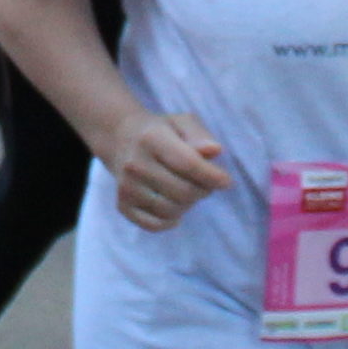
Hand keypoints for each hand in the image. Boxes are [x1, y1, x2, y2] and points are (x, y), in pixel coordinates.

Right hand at [97, 109, 232, 229]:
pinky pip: (155, 225)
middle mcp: (134, 164)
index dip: (212, 176)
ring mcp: (126, 187)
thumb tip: (215, 151)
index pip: (188, 164)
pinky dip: (170, 220)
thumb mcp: (183, 123)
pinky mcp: (123, 205)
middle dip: (203, 190)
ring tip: (186, 189)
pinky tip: (174, 207)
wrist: (121, 139)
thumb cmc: (162, 131)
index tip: (226, 181)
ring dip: (188, 204)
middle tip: (204, 182)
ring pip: (172, 211)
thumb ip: (200, 135)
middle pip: (183, 192)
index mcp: (151, 139)